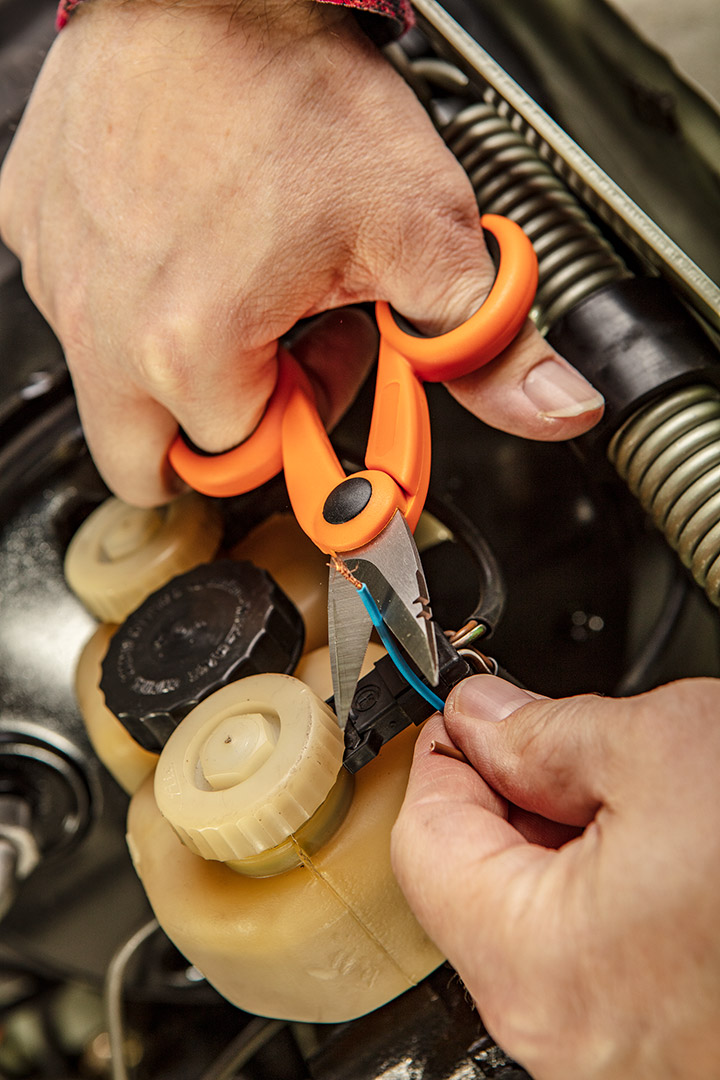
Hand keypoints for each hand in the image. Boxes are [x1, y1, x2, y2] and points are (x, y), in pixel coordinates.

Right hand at [0, 0, 602, 505]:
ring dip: (181, 364)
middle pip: (147, 464)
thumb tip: (549, 406)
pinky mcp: (30, 228)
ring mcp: (60, 277)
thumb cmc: (294, 87)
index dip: (303, 421)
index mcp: (193, 348)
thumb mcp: (421, 231)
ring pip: (113, 388)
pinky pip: (76, 304)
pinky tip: (183, 240)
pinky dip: (131, 297)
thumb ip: (483, 342)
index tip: (328, 369)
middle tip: (270, 361)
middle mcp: (104, 327)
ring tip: (237, 284)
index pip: (243, 463)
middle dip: (216, 434)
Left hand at [392, 675, 719, 1079]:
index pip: (423, 835)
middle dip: (503, 791)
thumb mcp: (669, 751)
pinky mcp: (655, 1049)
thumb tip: (485, 714)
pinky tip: (654, 843)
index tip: (470, 711)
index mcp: (540, 961)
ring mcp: (609, 1052)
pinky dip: (599, 886)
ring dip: (554, 837)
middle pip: (469, 879)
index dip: (443, 752)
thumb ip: (546, 729)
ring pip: (527, 916)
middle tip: (547, 734)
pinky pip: (584, 952)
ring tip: (620, 787)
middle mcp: (561, 1032)